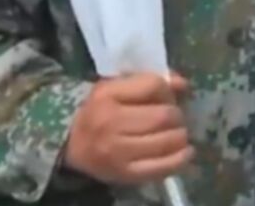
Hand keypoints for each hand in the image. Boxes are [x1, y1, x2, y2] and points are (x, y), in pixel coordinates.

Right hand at [63, 73, 193, 185]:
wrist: (69, 143)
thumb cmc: (98, 110)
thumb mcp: (116, 87)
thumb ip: (149, 81)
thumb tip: (182, 84)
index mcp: (106, 95)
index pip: (154, 86)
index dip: (168, 90)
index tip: (168, 97)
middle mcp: (110, 123)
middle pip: (164, 115)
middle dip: (177, 115)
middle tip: (174, 118)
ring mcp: (117, 151)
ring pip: (166, 140)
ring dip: (180, 136)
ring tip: (177, 134)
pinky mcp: (123, 173)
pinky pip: (161, 167)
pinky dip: (180, 159)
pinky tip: (186, 152)